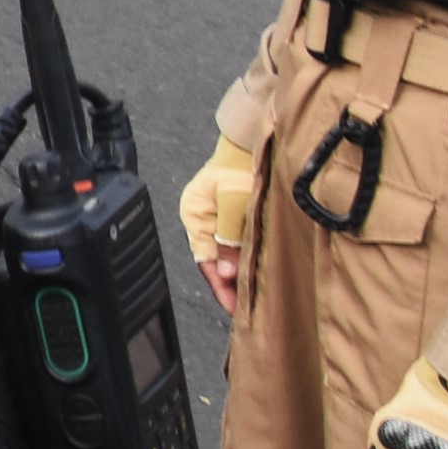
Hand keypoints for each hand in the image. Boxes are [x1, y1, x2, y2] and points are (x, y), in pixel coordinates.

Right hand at [176, 132, 259, 314]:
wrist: (254, 141)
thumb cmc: (240, 164)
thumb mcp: (235, 202)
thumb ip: (230, 237)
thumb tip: (227, 270)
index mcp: (193, 216)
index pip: (204, 259)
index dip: (219, 285)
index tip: (233, 306)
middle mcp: (202, 219)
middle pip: (213, 260)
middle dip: (229, 284)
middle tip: (245, 307)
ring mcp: (216, 217)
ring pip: (225, 253)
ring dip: (238, 272)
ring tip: (252, 294)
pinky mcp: (233, 215)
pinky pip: (235, 243)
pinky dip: (243, 258)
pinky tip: (254, 269)